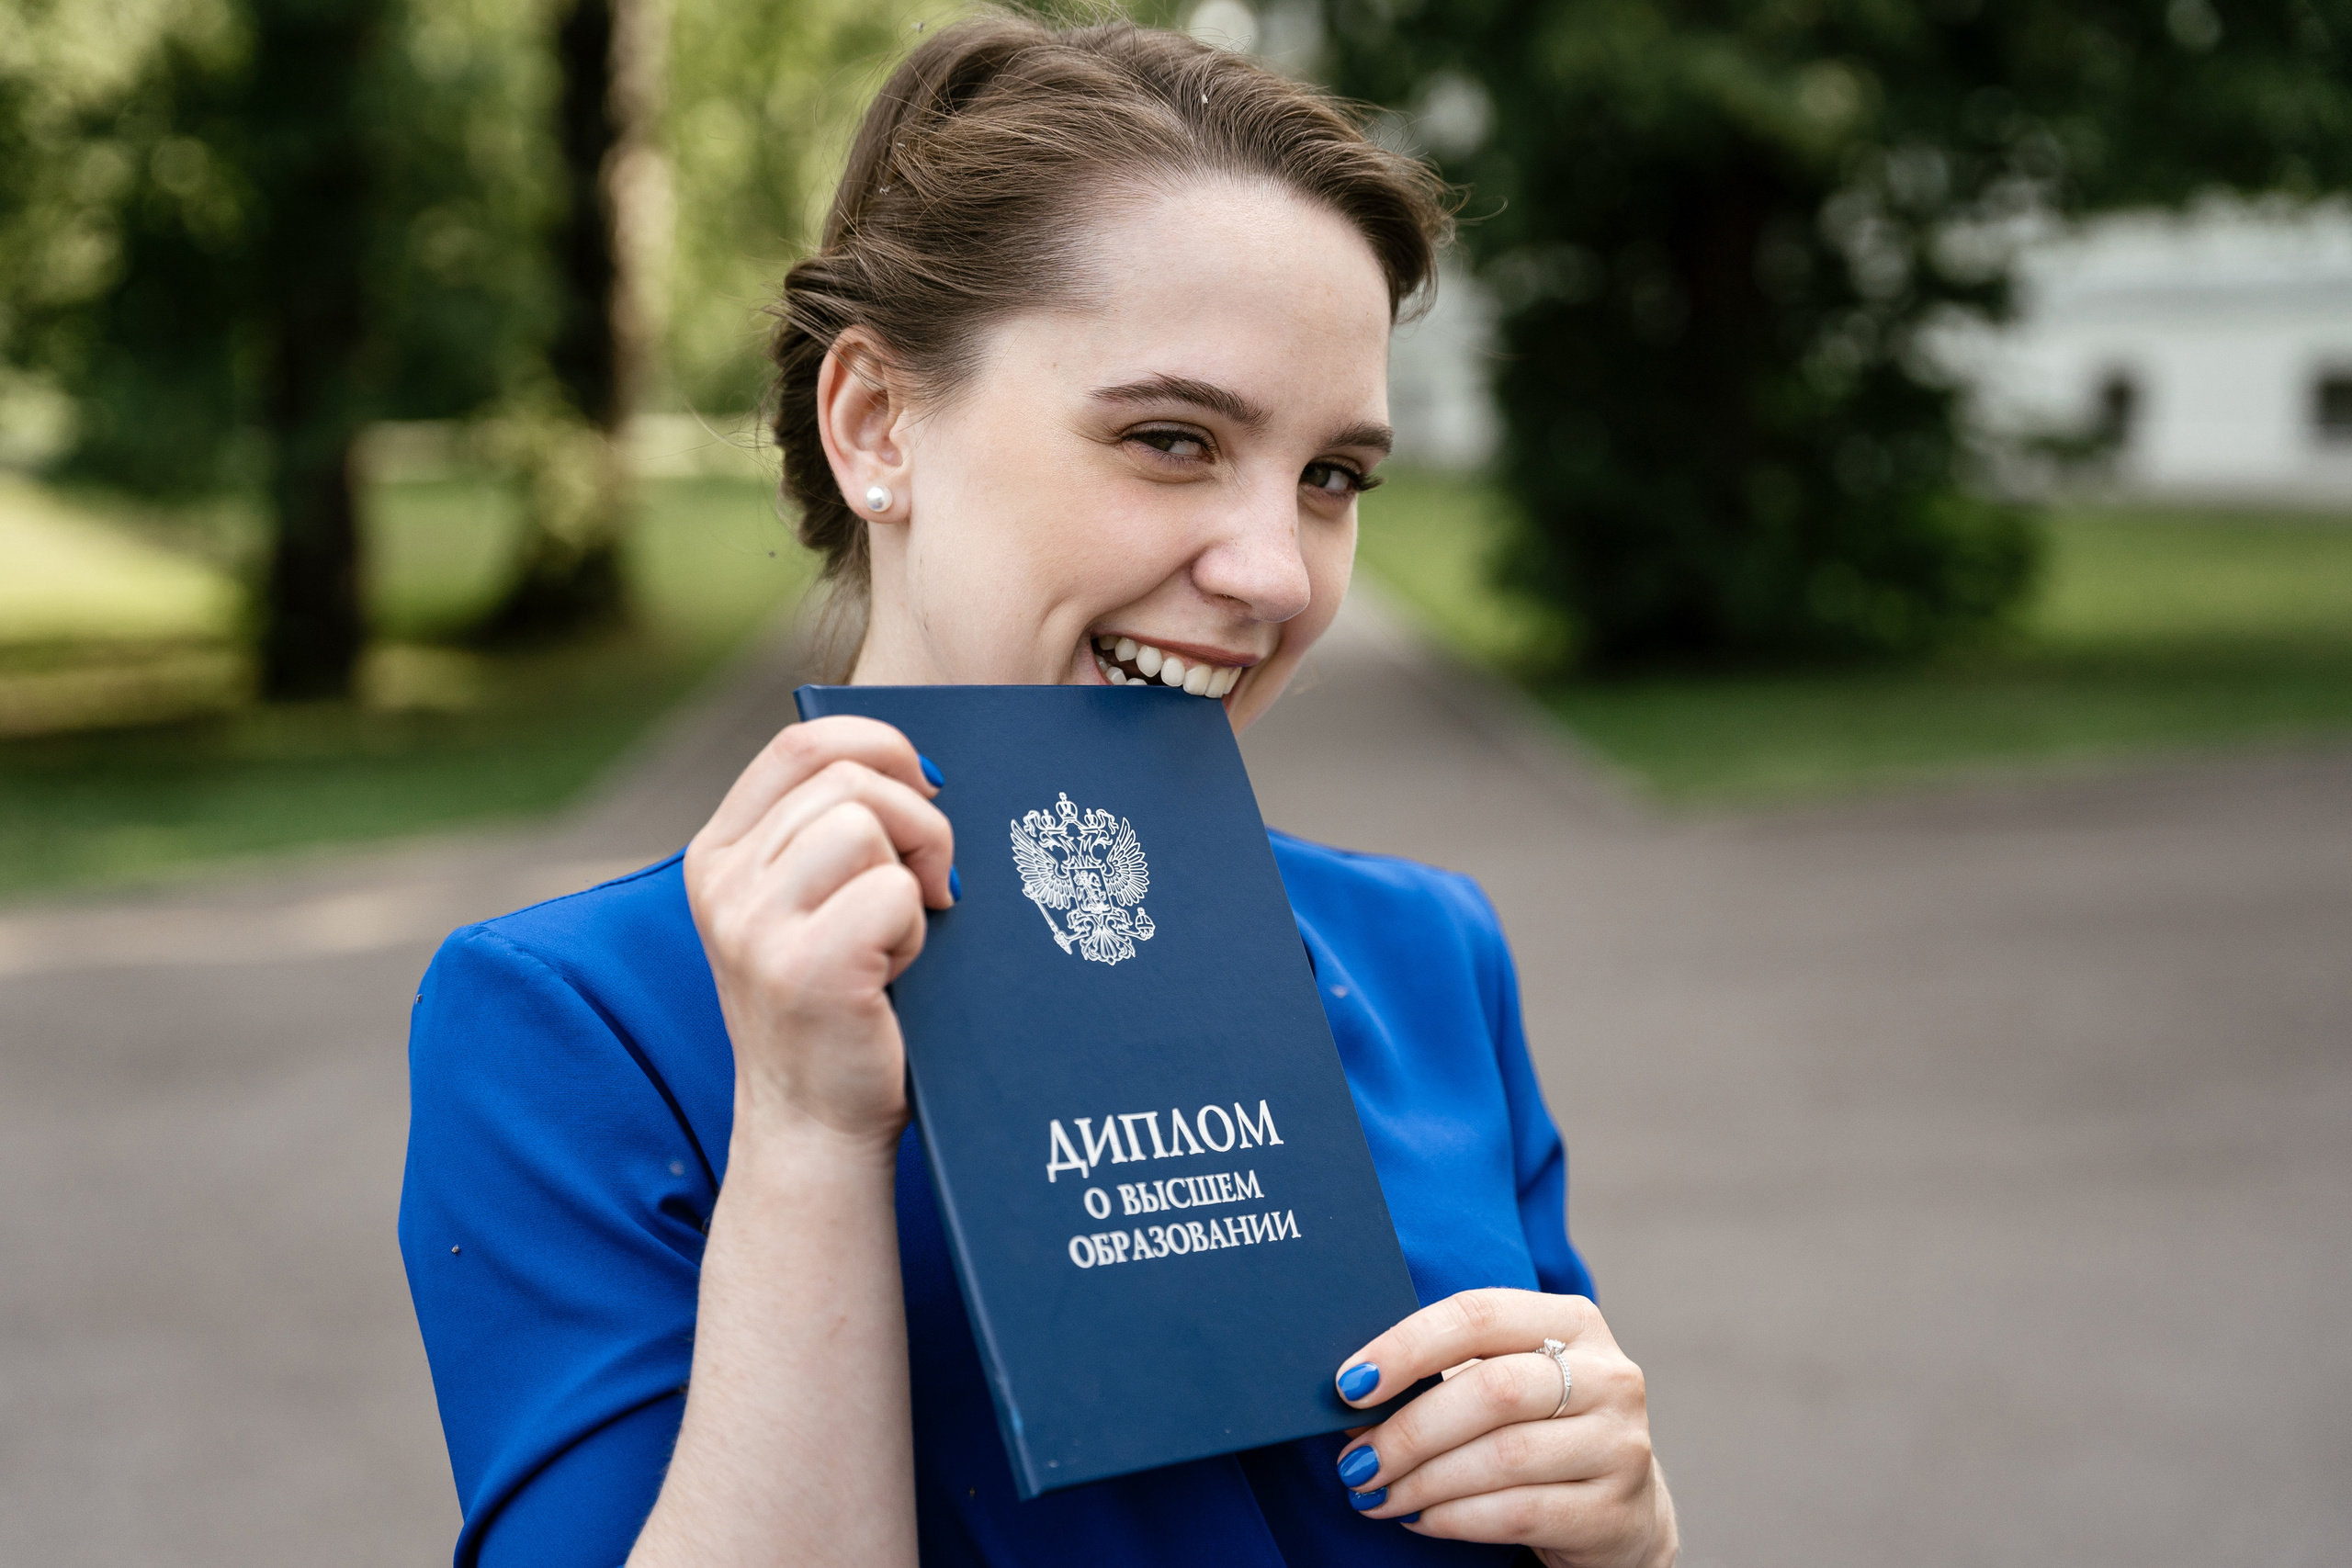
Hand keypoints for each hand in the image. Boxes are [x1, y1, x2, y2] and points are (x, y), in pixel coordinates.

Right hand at [684, 716, 954, 1153]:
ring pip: (867, 823)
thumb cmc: (836, 1007)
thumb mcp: (806, 906)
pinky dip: (915, 927)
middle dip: (918, 819)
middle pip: (848, 778)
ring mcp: (754, 927)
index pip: (801, 744)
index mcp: (719, 854)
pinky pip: (891, 892)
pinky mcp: (804, 968)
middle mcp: (723, 884)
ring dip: (913, 872)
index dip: (879, 745)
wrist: (815, 1127)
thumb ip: (828, 833)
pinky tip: (897, 971)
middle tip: (931, 884)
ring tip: (901, 932)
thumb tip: (920, 768)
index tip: (925, 788)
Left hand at [1331, 1288, 1675, 1567]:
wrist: (1623, 1511)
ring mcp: (1619, 1445)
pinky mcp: (1614, 1511)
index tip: (1350, 1384)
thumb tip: (1352, 1393)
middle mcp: (1609, 1375)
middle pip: (1491, 1390)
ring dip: (1422, 1480)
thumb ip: (1446, 1373)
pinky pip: (1517, 1513)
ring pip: (1502, 1457)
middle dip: (1409, 1428)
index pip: (1479, 1314)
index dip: (1407, 1346)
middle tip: (1355, 1460)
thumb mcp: (1508, 1382)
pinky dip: (1454, 1518)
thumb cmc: (1540, 1431)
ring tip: (1375, 1493)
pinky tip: (1420, 1518)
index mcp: (1573, 1322)